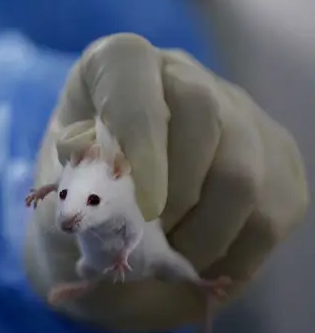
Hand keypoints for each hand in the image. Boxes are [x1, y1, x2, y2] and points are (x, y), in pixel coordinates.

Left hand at [25, 33, 308, 332]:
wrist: (115, 233)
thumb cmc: (80, 203)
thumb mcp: (57, 192)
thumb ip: (71, 191)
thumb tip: (94, 203)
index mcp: (113, 67)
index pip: (130, 68)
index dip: (138, 136)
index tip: (142, 204)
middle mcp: (180, 76)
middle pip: (202, 115)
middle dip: (175, 196)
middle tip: (151, 242)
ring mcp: (236, 113)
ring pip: (244, 172)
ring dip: (204, 235)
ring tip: (171, 260)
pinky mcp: (275, 159)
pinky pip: (271, 212)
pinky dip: (234, 255)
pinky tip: (200, 265)